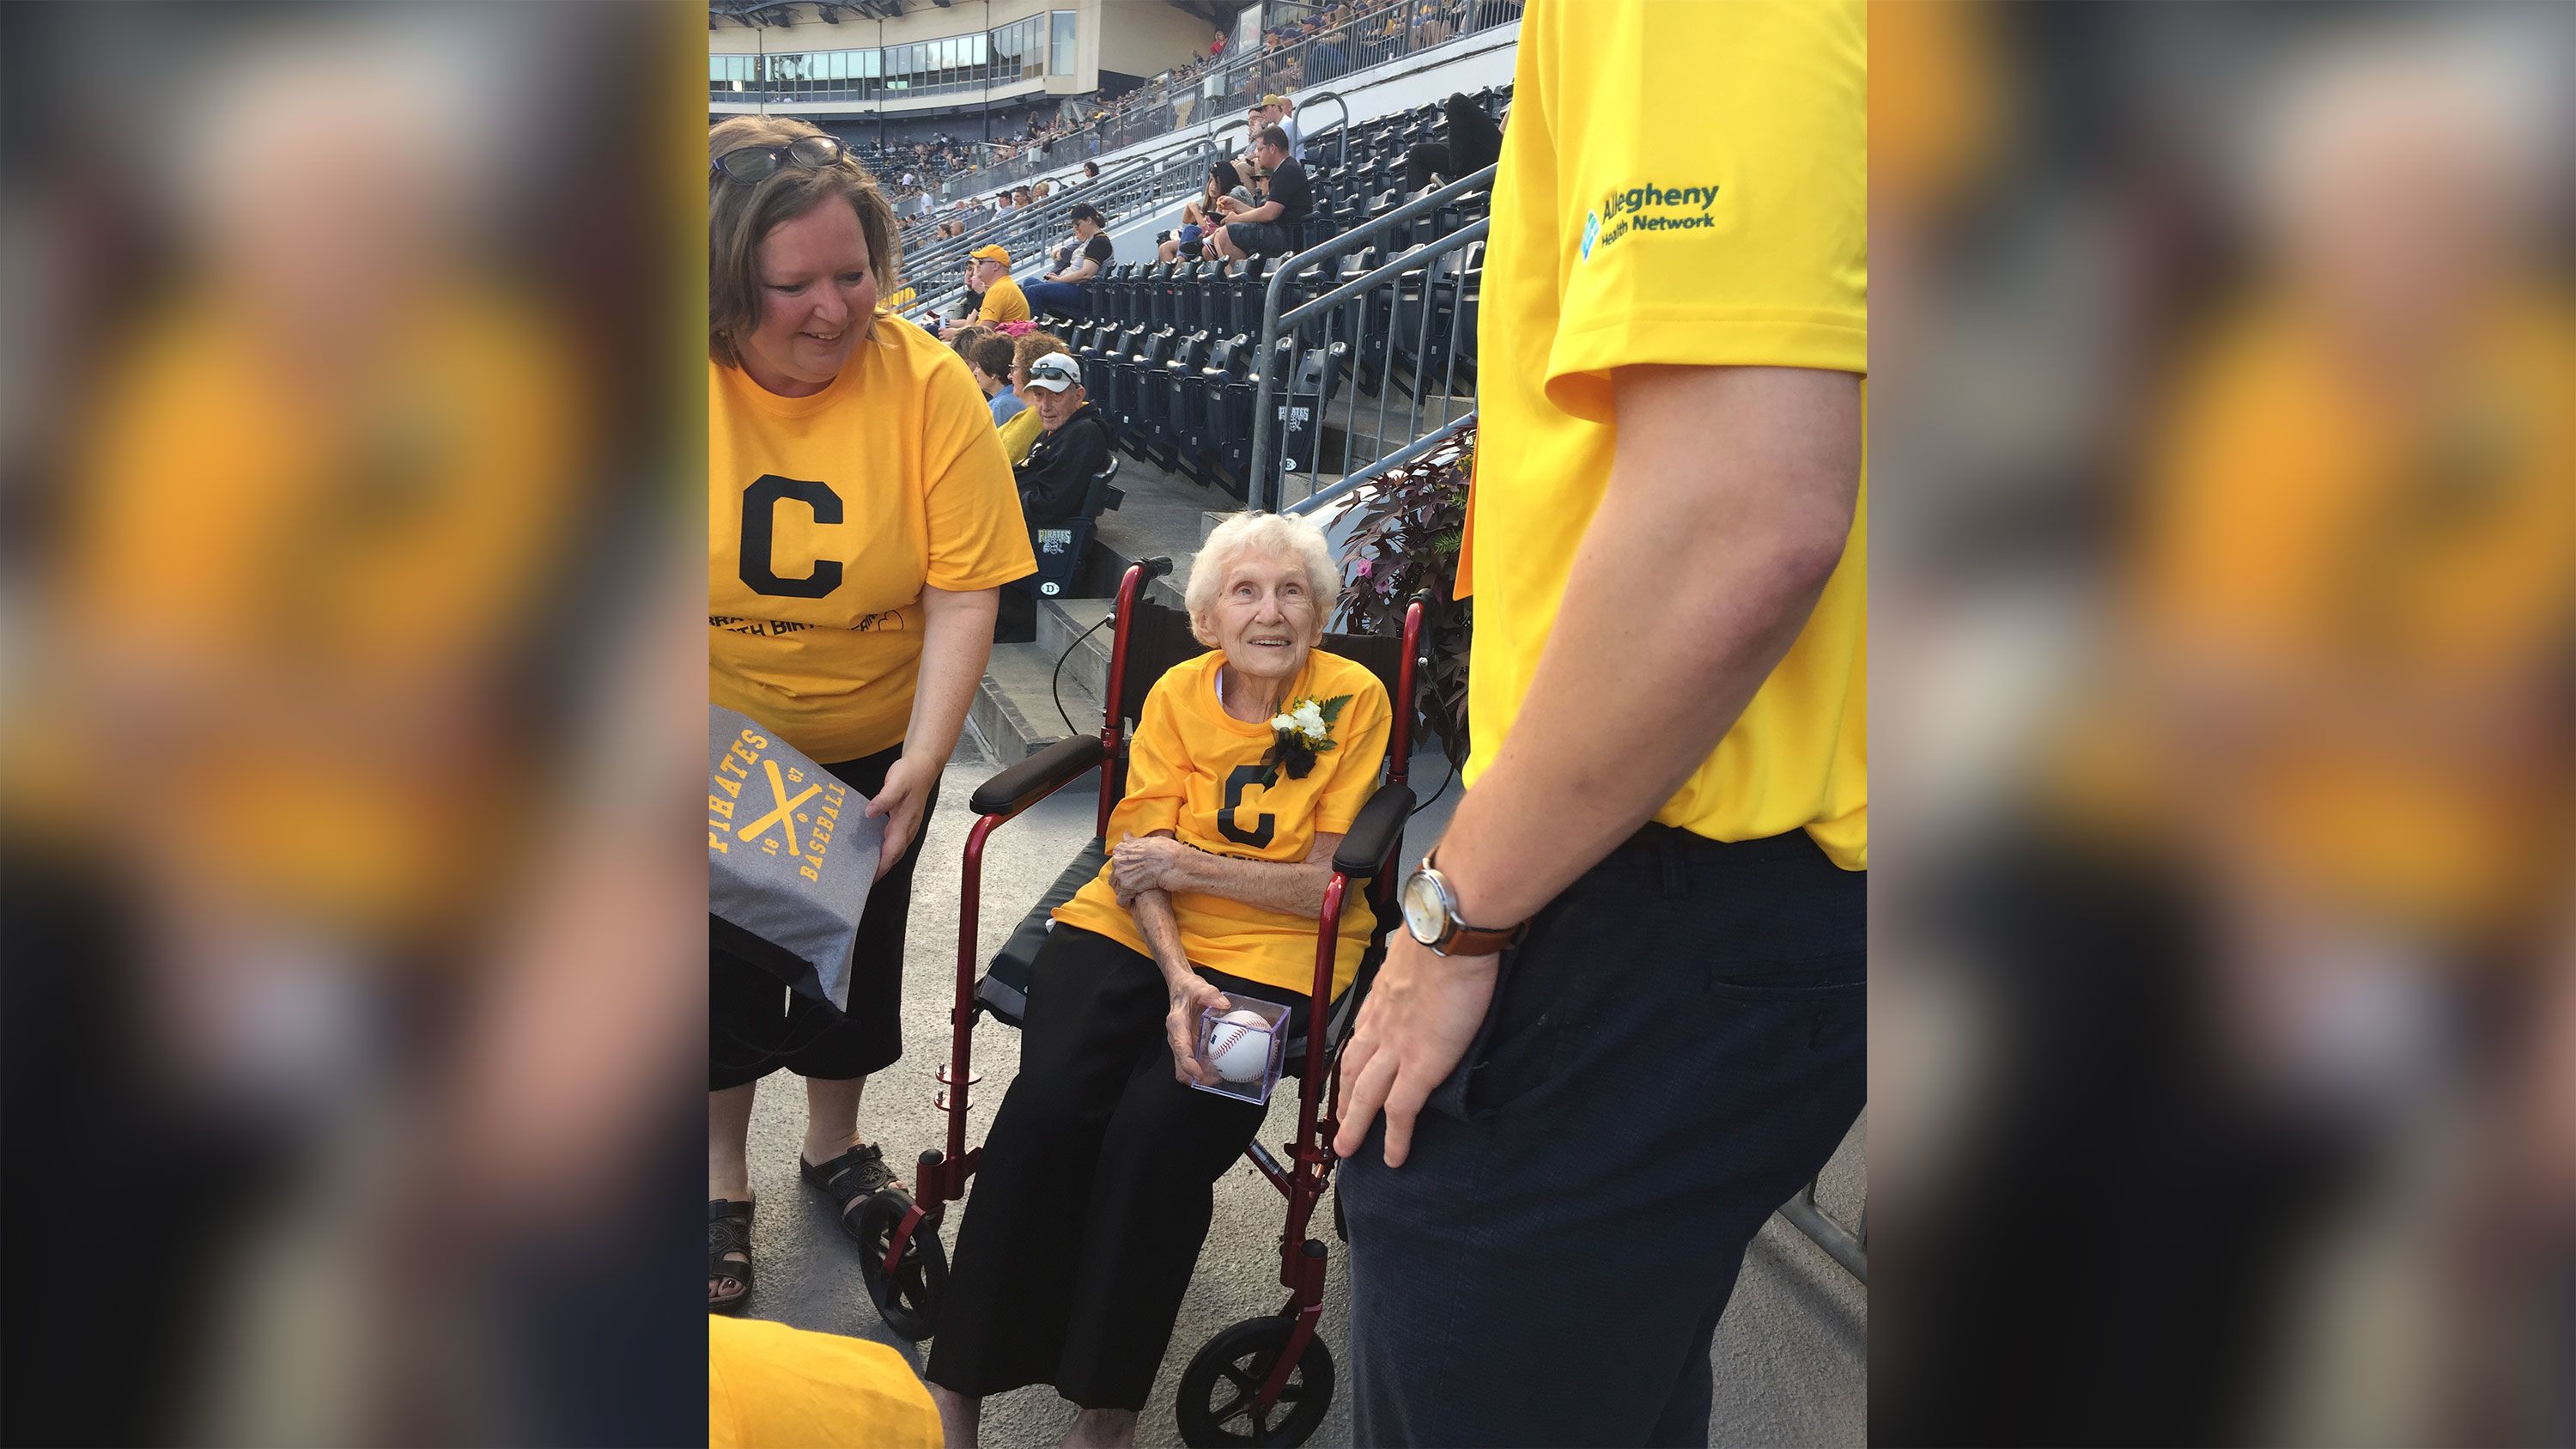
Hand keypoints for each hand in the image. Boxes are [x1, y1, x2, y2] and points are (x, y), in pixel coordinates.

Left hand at [861, 754, 936, 880]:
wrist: (924, 766)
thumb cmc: (910, 774)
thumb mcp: (895, 783)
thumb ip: (883, 799)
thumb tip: (870, 813)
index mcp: (904, 823)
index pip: (892, 852)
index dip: (881, 867)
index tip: (869, 878)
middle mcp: (907, 829)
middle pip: (894, 856)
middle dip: (881, 869)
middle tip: (862, 879)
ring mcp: (907, 827)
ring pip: (895, 851)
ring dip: (883, 861)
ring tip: (866, 868)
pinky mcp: (905, 822)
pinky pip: (894, 842)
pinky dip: (885, 850)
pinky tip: (873, 848)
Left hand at [1110, 834, 1192, 895]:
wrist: (1177, 863)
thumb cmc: (1168, 852)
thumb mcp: (1151, 840)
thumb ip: (1135, 841)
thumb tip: (1126, 836)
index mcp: (1123, 848)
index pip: (1116, 861)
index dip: (1125, 868)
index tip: (1132, 871)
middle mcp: (1119, 859)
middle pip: (1115, 874)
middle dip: (1123, 880)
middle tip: (1135, 884)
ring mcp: (1122, 874)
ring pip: (1116, 887)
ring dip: (1124, 891)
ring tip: (1134, 894)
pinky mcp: (1127, 888)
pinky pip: (1121, 899)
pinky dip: (1126, 902)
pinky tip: (1133, 902)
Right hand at [1164, 969, 1232, 1085]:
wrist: (1181, 987)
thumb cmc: (1189, 988)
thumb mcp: (1200, 987)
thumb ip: (1211, 994)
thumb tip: (1224, 1004)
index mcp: (1177, 1024)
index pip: (1180, 1048)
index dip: (1188, 1064)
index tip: (1199, 1074)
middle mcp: (1177, 1037)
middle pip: (1180, 1066)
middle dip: (1195, 1078)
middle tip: (1215, 1080)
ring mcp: (1182, 1042)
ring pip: (1186, 1067)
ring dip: (1200, 1076)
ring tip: (1220, 1077)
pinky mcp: (1189, 1044)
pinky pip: (1194, 1060)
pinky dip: (1204, 1067)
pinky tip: (1220, 1066)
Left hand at [1331, 932, 1498, 1166]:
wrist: (1450, 935)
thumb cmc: (1441, 932)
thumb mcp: (1416, 948)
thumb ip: (1415, 964)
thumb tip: (1426, 959)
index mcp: (1381, 999)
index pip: (1359, 1037)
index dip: (1351, 1062)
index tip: (1347, 1077)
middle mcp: (1379, 1026)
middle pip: (1352, 1072)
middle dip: (1342, 1101)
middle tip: (1336, 1123)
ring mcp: (1395, 1049)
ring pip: (1365, 1097)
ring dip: (1354, 1125)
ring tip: (1348, 1148)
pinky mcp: (1419, 1066)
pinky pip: (1401, 1112)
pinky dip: (1395, 1138)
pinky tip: (1394, 1159)